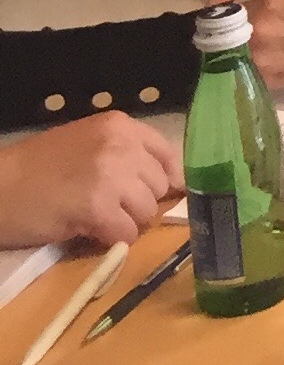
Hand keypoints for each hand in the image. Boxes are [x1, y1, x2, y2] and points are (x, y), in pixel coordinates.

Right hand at [0, 116, 179, 250]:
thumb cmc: (36, 169)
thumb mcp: (86, 145)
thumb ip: (124, 155)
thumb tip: (166, 182)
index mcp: (120, 125)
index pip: (167, 154)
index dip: (165, 178)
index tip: (155, 193)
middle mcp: (121, 145)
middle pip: (159, 185)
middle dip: (139, 201)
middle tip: (110, 207)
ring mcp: (112, 175)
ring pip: (146, 211)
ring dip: (126, 221)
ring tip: (97, 218)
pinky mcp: (97, 206)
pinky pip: (126, 233)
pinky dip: (112, 239)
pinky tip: (90, 231)